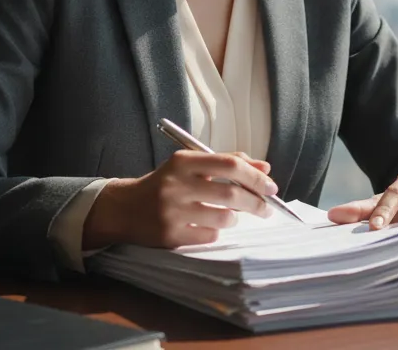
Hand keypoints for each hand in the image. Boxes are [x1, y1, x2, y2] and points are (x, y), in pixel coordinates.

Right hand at [83, 150, 275, 248]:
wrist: (126, 208)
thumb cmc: (167, 184)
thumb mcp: (191, 166)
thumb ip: (228, 163)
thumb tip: (265, 168)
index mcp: (183, 161)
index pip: (230, 165)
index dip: (256, 176)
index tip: (272, 186)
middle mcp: (176, 184)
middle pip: (231, 193)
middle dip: (257, 202)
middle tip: (267, 208)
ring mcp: (172, 211)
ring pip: (224, 217)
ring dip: (235, 218)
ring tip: (232, 215)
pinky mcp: (170, 235)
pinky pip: (209, 235)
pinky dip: (216, 231)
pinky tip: (208, 225)